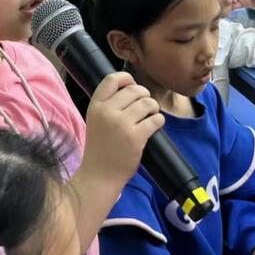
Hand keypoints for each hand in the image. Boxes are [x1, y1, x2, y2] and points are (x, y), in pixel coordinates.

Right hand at [81, 72, 163, 190]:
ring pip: (147, 103)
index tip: (133, 85)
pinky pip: (155, 119)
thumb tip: (132, 88)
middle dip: (144, 95)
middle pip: (134, 90)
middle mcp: (107, 112)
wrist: (99, 176)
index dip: (126, 78)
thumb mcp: (95, 120)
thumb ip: (108, 105)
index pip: (112, 79)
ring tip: (151, 116)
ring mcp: (121, 124)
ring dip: (153, 108)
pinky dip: (159, 121)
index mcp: (95, 106)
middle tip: (146, 106)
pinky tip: (156, 125)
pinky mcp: (135, 137)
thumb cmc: (100, 149)